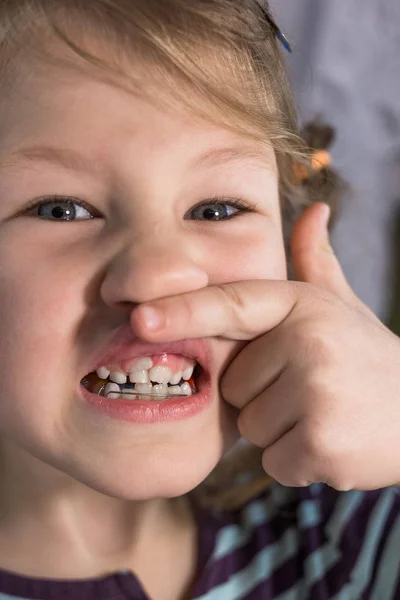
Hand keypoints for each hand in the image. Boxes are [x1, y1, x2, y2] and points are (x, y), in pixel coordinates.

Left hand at [131, 203, 399, 489]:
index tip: (140, 318)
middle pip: (234, 385)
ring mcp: (315, 391)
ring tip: (327, 414)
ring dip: (282, 431)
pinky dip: (298, 462)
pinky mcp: (321, 443)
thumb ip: (316, 263)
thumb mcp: (343, 307)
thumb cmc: (370, 361)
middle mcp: (307, 341)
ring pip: (251, 426)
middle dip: (264, 396)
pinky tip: (334, 443)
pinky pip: (273, 461)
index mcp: (303, 305)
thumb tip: (315, 210)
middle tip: (314, 391)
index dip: (183, 311)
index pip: (232, 305)